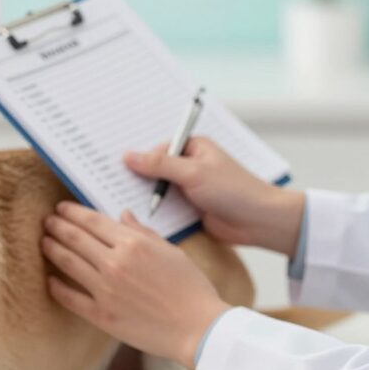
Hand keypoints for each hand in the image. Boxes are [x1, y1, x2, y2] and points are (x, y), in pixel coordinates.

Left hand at [41, 201, 230, 367]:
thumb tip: (123, 215)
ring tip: (44, 241)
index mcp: (133, 244)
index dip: (73, 212)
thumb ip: (143, 232)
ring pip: (68, 263)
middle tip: (47, 220)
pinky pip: (70, 298)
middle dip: (57, 226)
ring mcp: (105, 290)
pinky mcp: (102, 315)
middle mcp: (115, 263)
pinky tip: (50, 280)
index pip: (93, 221)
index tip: (61, 208)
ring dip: (52, 249)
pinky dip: (57, 287)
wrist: (197, 328)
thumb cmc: (190, 287)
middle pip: (76, 238)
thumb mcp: (170, 251)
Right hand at [124, 136, 304, 255]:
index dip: (138, 156)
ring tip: (116, 197)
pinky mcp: (189, 207)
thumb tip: (128, 156)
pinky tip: (136, 214)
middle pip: (155, 167)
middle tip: (110, 180)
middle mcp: (190, 164)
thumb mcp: (193, 173)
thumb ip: (159, 165)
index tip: (116, 164)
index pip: (157, 148)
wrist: (258, 222)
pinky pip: (166, 206)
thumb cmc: (234, 190)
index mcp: (194, 147)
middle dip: (138, 175)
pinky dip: (154, 209)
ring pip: (159, 188)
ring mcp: (189, 187)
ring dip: (145, 194)